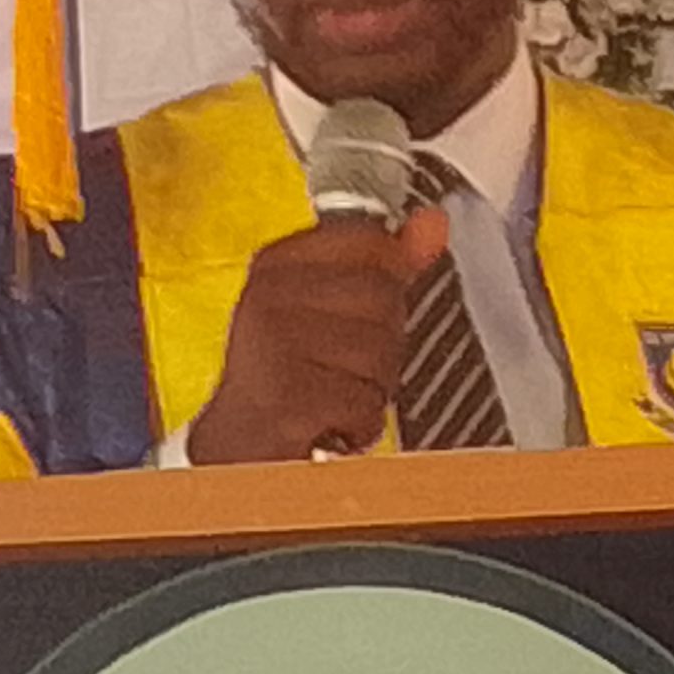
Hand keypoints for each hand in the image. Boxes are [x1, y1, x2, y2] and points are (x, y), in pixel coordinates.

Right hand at [186, 209, 447, 463]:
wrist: (238, 451)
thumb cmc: (290, 380)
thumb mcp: (333, 310)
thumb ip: (389, 263)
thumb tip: (434, 223)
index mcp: (280, 262)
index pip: (370, 241)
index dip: (385, 282)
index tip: (356, 314)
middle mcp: (271, 295)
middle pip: (383, 296)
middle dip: (381, 343)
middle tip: (339, 367)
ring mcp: (275, 343)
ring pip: (381, 352)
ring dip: (371, 388)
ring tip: (331, 395)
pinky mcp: (287, 395)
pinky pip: (366, 402)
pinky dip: (359, 425)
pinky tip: (328, 424)